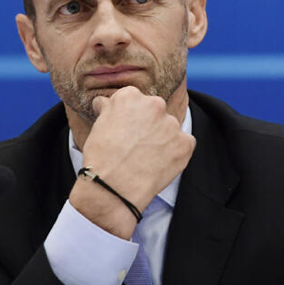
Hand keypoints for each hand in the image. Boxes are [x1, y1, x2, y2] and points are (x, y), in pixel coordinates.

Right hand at [68, 86, 195, 237]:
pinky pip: (184, 145)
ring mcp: (172, 124)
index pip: (136, 100)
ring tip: (147, 159)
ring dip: (163, 140)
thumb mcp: (98, 125)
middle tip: (137, 146)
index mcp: (130, 96)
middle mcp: (154, 104)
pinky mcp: (185, 143)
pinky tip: (160, 164)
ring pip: (170, 129)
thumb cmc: (100, 157)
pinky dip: (175, 153)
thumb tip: (104, 102)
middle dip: (149, 126)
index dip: (131, 118)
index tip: (127, 131)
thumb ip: (108, 109)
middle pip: (155, 112)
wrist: (111, 188)